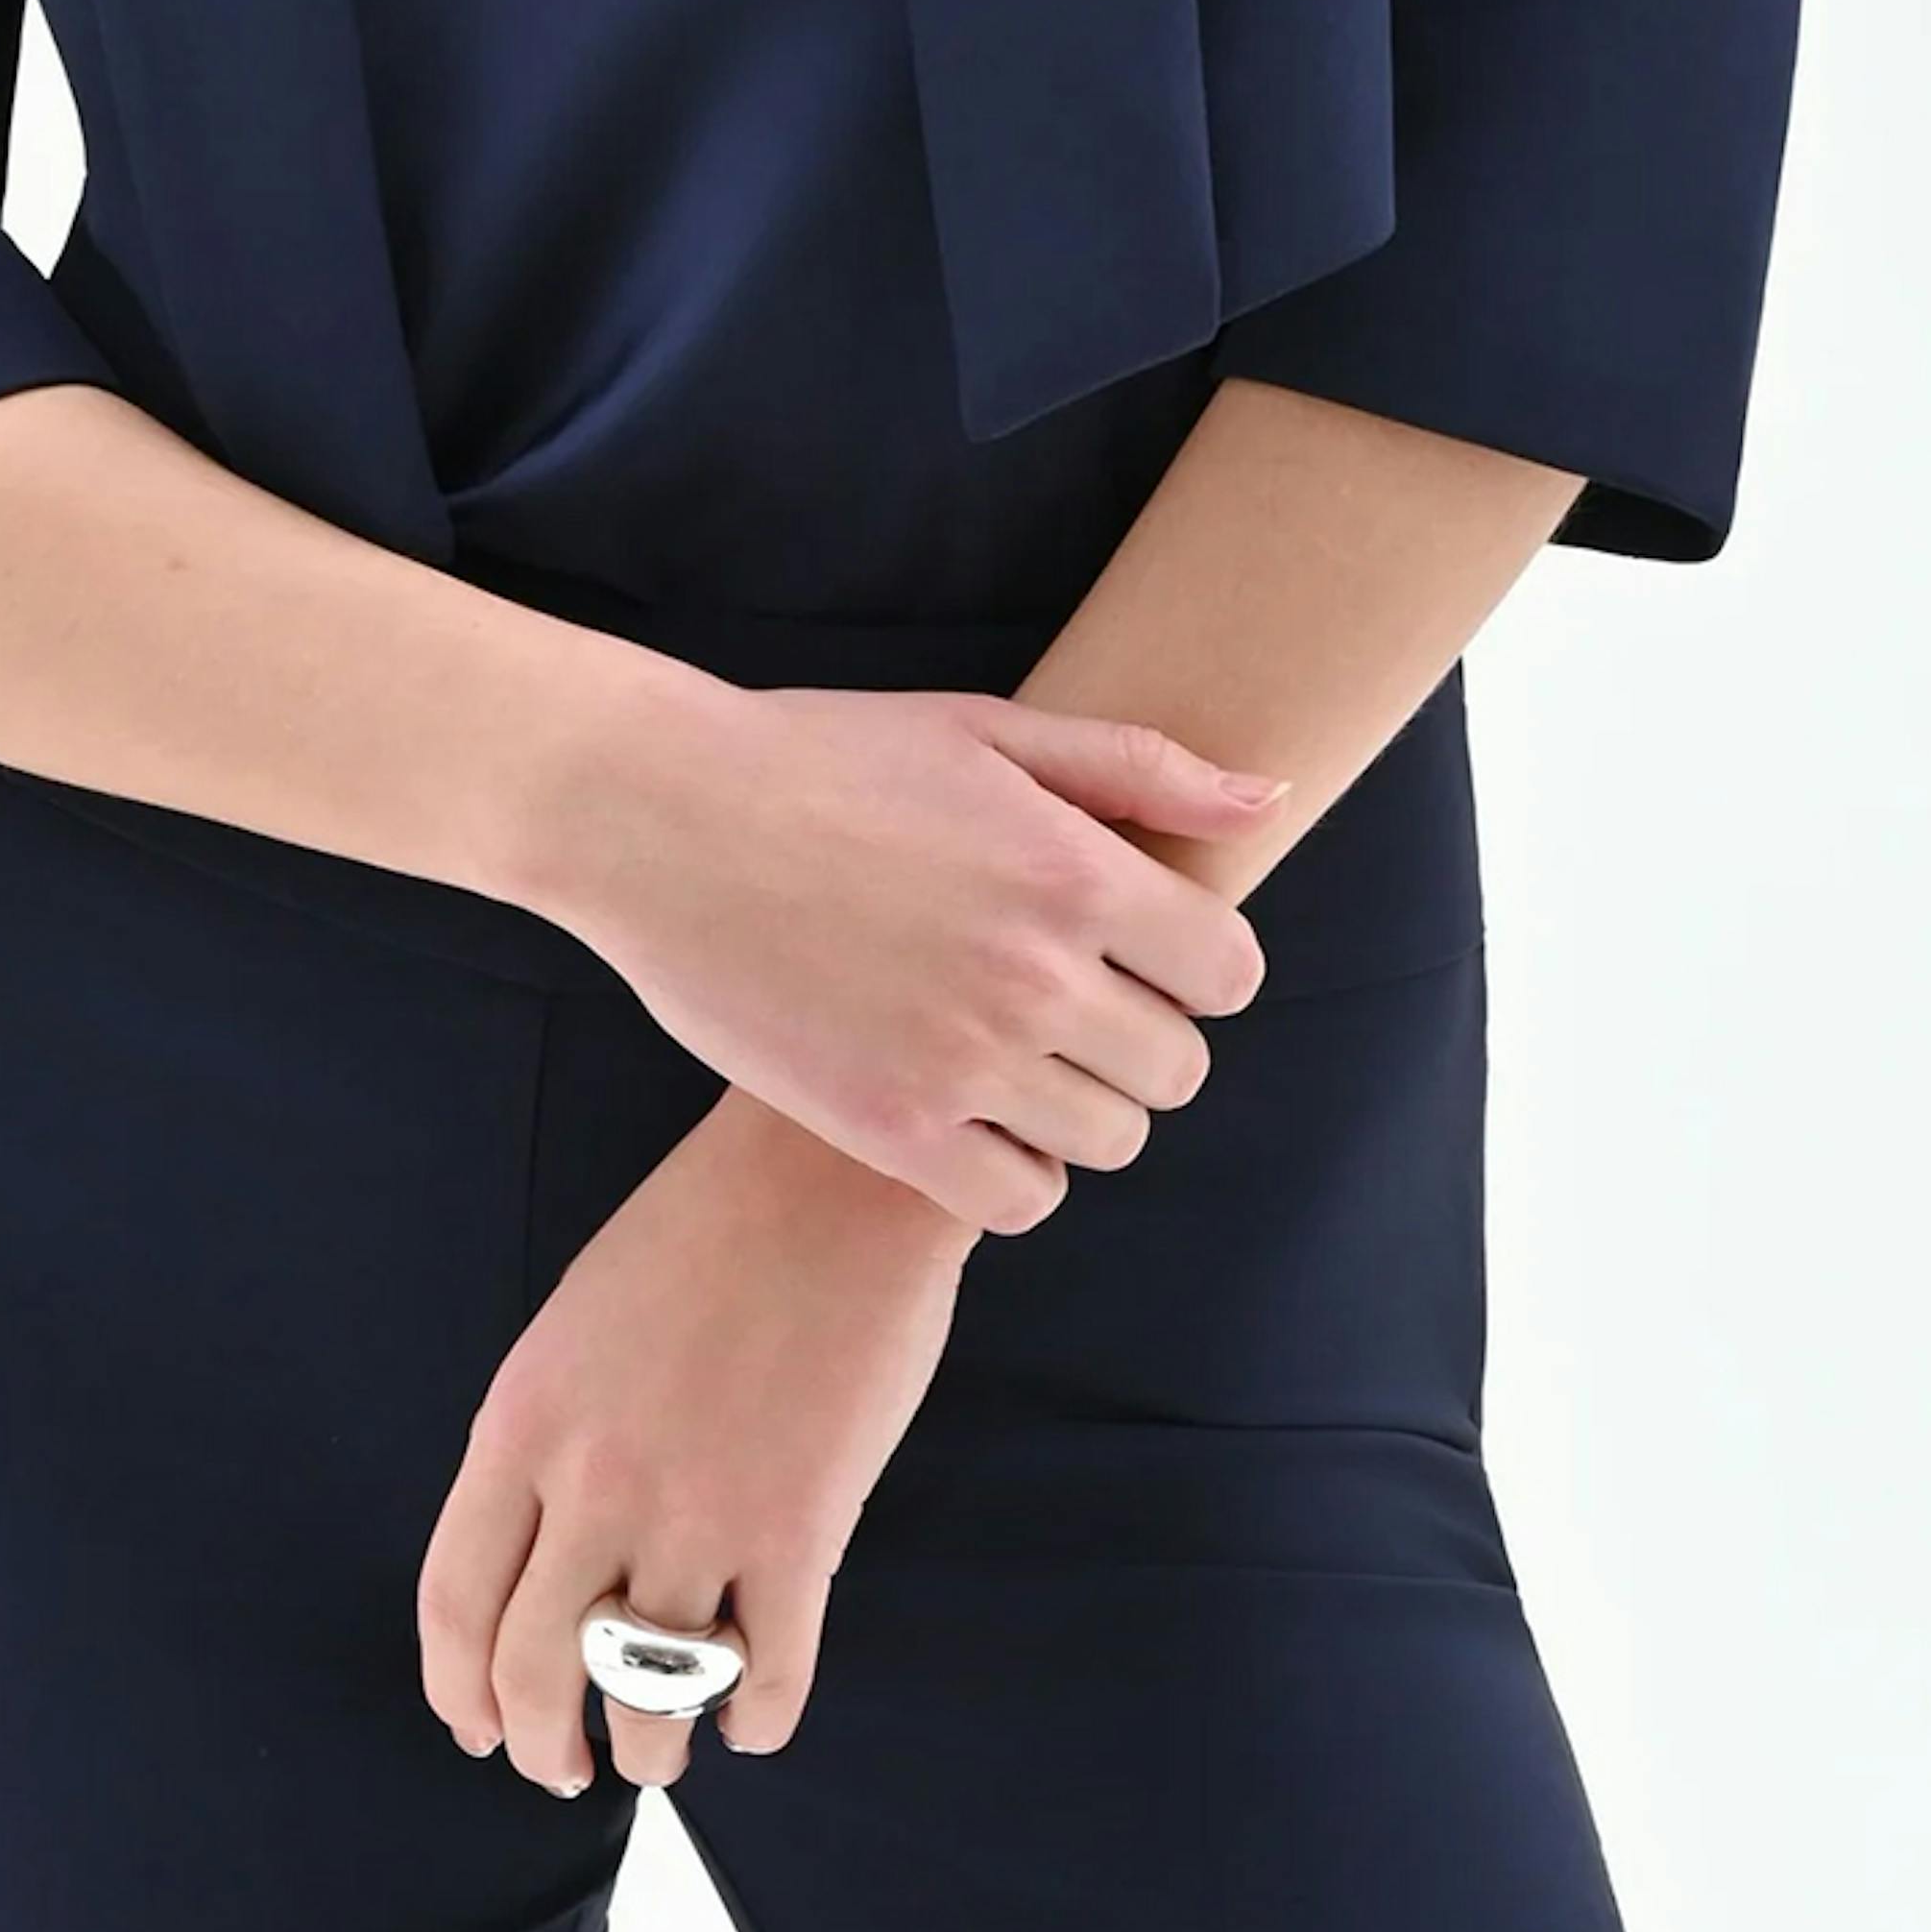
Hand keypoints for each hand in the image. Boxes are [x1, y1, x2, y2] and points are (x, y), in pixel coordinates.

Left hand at [418, 1083, 976, 1799]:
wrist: (830, 1169)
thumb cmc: (703, 1232)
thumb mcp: (574, 1327)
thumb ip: (543, 1444)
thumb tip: (533, 1568)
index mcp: (523, 1419)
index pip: (454, 1603)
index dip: (460, 1690)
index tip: (477, 1730)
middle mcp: (595, 1480)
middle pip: (535, 1673)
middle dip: (543, 1746)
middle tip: (565, 1767)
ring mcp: (700, 1512)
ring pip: (649, 1700)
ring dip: (652, 1749)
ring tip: (663, 1752)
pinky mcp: (802, 1532)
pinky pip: (767, 1685)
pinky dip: (756, 1724)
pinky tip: (753, 1716)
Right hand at [528, 679, 1280, 1233]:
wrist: (659, 814)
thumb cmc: (824, 754)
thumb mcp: (986, 729)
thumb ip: (1140, 767)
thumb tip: (1271, 799)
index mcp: (1070, 868)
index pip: (1229, 972)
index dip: (1197, 967)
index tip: (1140, 953)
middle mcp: (1035, 973)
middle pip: (1178, 1068)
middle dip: (1140, 1039)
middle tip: (1066, 1004)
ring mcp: (965, 1059)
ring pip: (1111, 1141)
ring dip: (1081, 1108)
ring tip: (1013, 1057)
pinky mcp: (892, 1128)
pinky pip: (1021, 1202)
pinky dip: (1016, 1175)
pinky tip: (972, 1118)